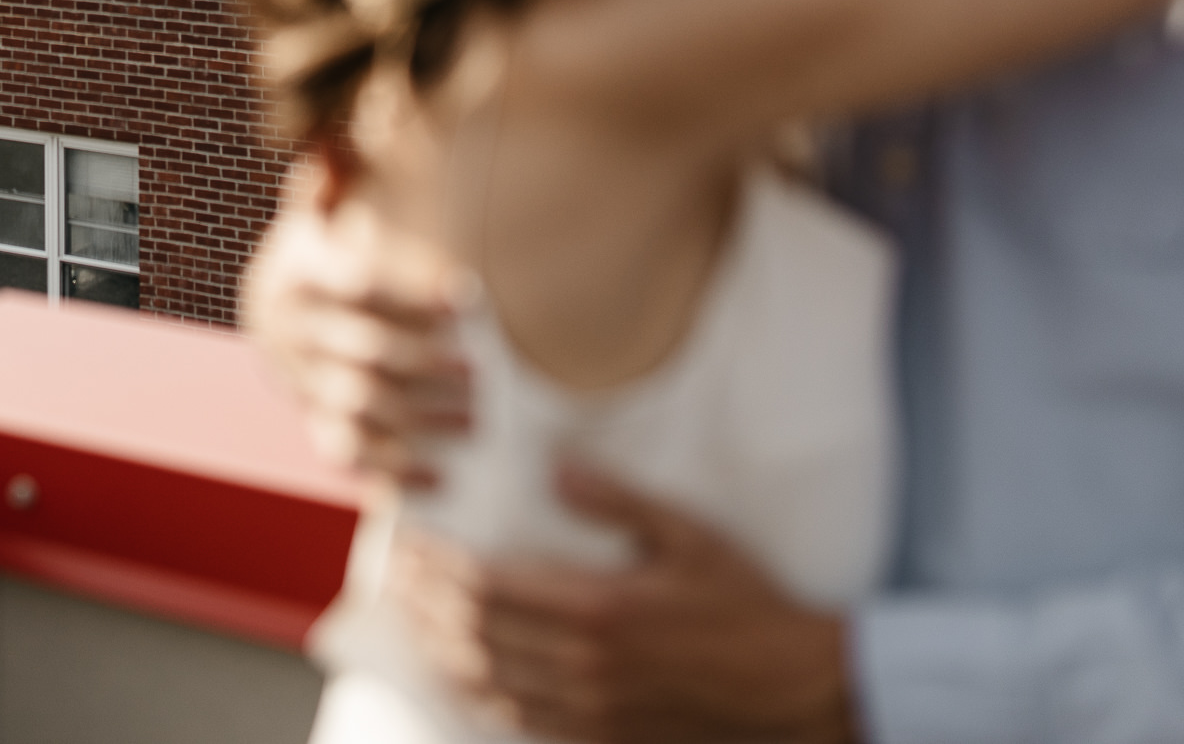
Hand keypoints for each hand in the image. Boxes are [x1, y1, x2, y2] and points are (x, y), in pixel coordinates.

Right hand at [240, 157, 469, 488]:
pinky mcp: (315, 420)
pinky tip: (442, 478)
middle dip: (426, 364)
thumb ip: (331, 182)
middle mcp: (293, 333)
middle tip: (484, 373)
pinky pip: (348, 453)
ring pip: (359, 407)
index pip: (357, 285)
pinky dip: (393, 470)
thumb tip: (332, 139)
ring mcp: (302, 382)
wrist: (269, 307)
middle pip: (363, 352)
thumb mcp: (321, 209)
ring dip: (420, 419)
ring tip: (479, 423)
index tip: (466, 297)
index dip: (410, 292)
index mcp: (299, 274)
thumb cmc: (320, 250)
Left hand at [384, 462, 856, 741]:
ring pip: (488, 680)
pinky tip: (460, 675)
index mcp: (600, 609)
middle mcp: (584, 665)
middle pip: (475, 633)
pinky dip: (479, 694)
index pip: (488, 586)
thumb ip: (620, 501)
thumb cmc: (746, 604)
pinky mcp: (604, 736)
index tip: (404, 540)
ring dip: (439, 648)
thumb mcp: (691, 537)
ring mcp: (591, 709)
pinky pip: (522, 720)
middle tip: (387, 574)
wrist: (797, 688)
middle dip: (423, 602)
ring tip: (408, 618)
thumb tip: (559, 467)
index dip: (436, 565)